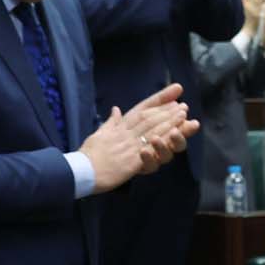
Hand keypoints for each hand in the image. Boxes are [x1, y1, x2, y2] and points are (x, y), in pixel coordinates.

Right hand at [79, 84, 198, 191]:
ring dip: (169, 123)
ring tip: (183, 116)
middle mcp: (125, 133)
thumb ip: (110, 123)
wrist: (81, 171)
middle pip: (150, 119)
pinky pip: (150, 150)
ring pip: (152, 131)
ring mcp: (129, 146)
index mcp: (119, 127)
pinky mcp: (131, 160)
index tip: (173, 94)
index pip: (141, 111)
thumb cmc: (88, 154)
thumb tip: (115, 110)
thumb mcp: (98, 134)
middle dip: (168, 112)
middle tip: (183, 106)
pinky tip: (173, 137)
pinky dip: (162, 142)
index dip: (158, 101)